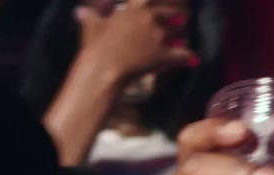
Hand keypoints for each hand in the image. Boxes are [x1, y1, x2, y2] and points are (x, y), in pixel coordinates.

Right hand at [75, 0, 198, 85]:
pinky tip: (193, 59)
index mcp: (136, 8)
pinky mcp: (165, 55)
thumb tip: (80, 11)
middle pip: (174, 12)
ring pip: (180, 32)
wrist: (103, 69)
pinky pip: (184, 54)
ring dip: (181, 35)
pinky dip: (189, 57)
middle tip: (180, 19)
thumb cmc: (95, 46)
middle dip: (177, 16)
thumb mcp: (91, 26)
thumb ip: (90, 17)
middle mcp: (151, 19)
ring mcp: (160, 36)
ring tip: (181, 39)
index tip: (168, 6)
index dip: (164, 2)